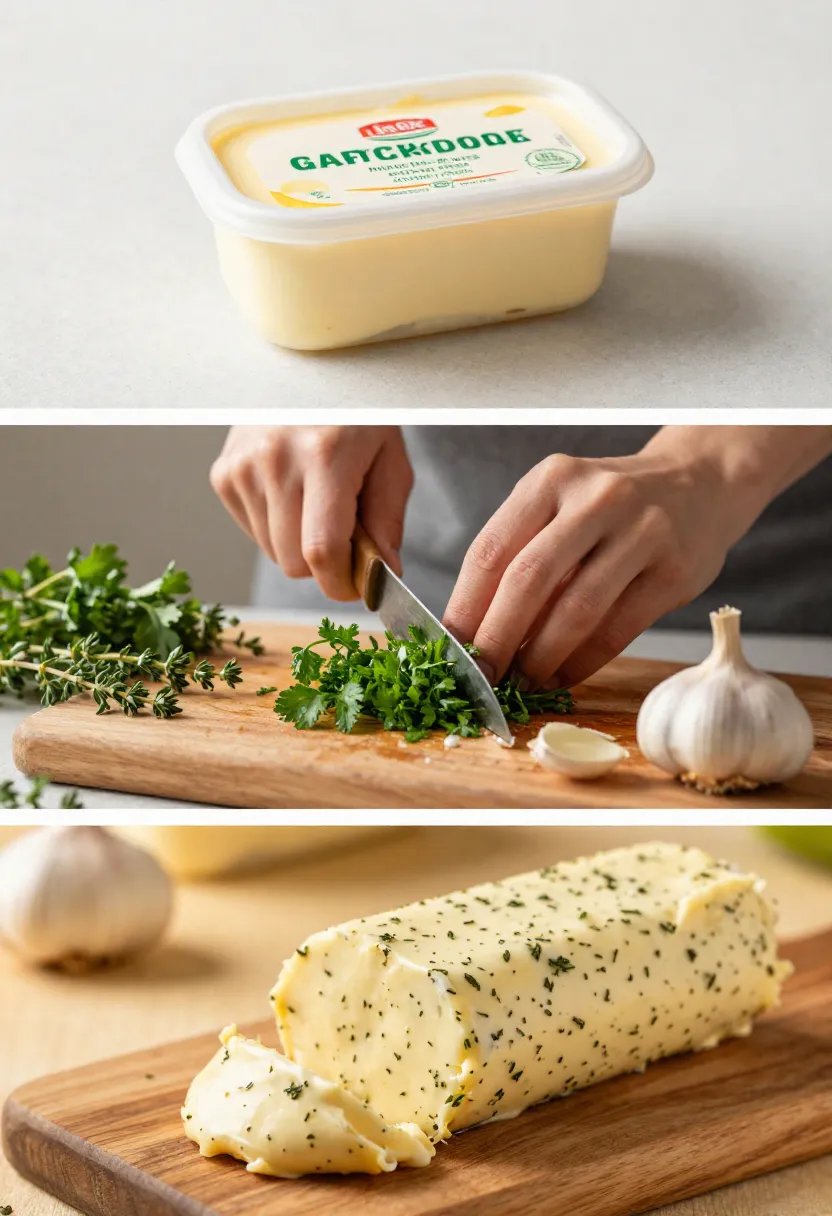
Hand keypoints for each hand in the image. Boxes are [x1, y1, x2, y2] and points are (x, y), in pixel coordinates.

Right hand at [210, 426, 412, 600]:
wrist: (306, 378)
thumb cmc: (355, 418)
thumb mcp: (389, 458)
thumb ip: (388, 519)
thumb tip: (384, 572)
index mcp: (325, 455)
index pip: (322, 550)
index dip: (342, 583)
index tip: (358, 585)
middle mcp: (276, 460)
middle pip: (294, 562)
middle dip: (325, 564)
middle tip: (345, 534)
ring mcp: (242, 467)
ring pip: (273, 553)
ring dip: (299, 545)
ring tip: (316, 503)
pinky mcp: (223, 474)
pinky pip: (254, 534)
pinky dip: (277, 528)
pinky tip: (292, 494)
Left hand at [443, 434, 762, 689]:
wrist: (700, 483)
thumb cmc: (612, 506)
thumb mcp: (561, 505)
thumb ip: (522, 554)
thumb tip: (473, 631)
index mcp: (551, 480)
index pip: (491, 551)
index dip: (465, 607)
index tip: (450, 649)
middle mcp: (595, 499)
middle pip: (528, 580)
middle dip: (497, 639)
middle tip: (481, 677)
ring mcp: (641, 532)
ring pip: (575, 610)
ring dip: (541, 658)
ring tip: (522, 682)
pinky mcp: (674, 571)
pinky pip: (617, 630)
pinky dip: (582, 663)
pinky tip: (562, 677)